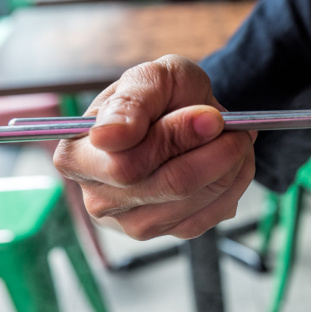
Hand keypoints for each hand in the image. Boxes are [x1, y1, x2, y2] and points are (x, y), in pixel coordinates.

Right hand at [53, 54, 256, 239]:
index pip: (128, 164)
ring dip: (230, 166)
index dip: (177, 136)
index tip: (210, 116)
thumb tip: (108, 137)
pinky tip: (231, 163)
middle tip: (233, 127)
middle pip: (171, 184)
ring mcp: (135, 222)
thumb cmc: (163, 96)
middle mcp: (99, 198)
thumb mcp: (150, 78)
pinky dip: (234, 184)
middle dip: (216, 151)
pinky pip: (213, 213)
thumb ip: (130, 103)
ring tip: (233, 140)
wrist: (188, 115)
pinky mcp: (172, 232)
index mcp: (76, 157)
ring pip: (197, 199)